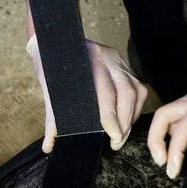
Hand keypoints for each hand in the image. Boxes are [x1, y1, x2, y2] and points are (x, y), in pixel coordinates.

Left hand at [28, 35, 147, 153]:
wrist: (56, 41)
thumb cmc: (52, 65)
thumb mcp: (49, 88)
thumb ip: (52, 118)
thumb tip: (48, 146)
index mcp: (89, 60)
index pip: (105, 90)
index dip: (111, 116)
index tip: (113, 135)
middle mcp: (108, 58)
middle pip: (126, 91)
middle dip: (125, 121)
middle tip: (117, 142)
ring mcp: (119, 61)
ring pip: (136, 90)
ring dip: (131, 116)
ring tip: (121, 135)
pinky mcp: (125, 67)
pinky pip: (138, 89)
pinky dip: (134, 108)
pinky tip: (126, 122)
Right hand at [148, 74, 186, 182]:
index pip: (182, 129)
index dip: (175, 151)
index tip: (174, 169)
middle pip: (162, 117)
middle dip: (156, 141)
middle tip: (162, 162)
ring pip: (167, 117)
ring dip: (166, 138)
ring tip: (178, 157)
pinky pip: (178, 118)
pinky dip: (180, 133)